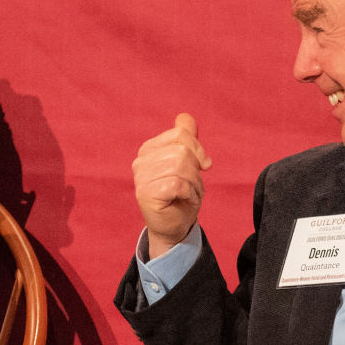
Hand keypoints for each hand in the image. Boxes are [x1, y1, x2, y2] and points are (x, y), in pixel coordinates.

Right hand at [133, 113, 211, 256]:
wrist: (173, 226)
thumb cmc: (180, 195)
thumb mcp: (187, 163)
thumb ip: (185, 139)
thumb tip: (185, 117)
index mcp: (149, 149)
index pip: (180, 135)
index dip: (198, 150)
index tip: (203, 166)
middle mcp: (141, 161)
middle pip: (182, 151)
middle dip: (195, 171)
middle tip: (191, 186)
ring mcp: (141, 178)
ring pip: (181, 167)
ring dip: (193, 184)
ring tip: (187, 194)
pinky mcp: (146, 193)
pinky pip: (178, 184)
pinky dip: (188, 194)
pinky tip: (182, 201)